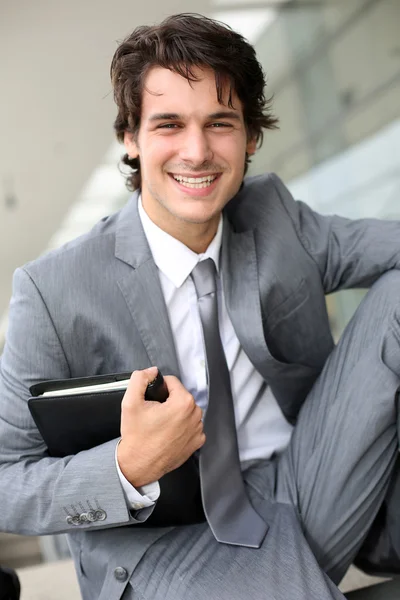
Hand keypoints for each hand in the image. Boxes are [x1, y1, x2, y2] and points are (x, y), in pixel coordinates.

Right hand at [117, 367, 204, 486]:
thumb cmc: (137, 437)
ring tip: (160, 424)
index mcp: (183, 403)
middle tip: (153, 413)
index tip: (151, 400)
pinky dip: (181, 427)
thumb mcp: (130, 402)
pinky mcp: (197, 442)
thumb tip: (151, 371)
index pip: (172, 382)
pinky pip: (190, 425)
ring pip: (185, 410)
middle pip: (180, 395)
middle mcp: (195, 415)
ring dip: (175, 413)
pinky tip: (168, 433)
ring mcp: (198, 430)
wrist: (139, 465)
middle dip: (167, 401)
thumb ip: (139, 379)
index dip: (159, 388)